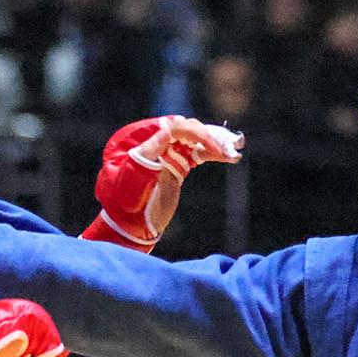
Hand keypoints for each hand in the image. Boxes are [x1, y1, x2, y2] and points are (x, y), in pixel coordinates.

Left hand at [86, 115, 242, 249]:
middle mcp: (154, 143)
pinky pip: (198, 154)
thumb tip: (168, 133)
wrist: (129, 227)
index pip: (171, 128)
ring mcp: (167, 154)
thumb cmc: (124, 206)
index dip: (194, 133)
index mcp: (139, 143)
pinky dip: (214, 154)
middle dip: (207, 137)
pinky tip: (231, 157)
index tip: (212, 145)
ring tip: (233, 151)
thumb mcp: (130, 184)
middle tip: (225, 150)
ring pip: (195, 140)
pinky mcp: (177, 165)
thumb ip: (146, 158)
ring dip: (215, 144)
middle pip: (186, 130)